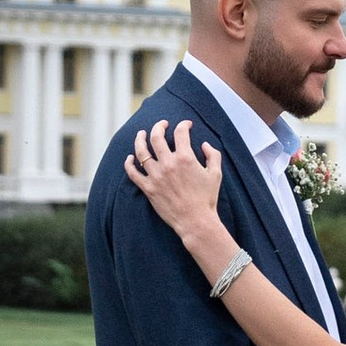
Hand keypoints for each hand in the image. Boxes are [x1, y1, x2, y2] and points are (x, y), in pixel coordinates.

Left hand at [125, 121, 231, 263]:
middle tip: (162, 124)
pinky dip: (129, 163)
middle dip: (159, 126)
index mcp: (185, 158)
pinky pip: (133, 173)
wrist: (195, 221)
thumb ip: (212, 155)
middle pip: (157, 137)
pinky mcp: (148, 188)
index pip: (181, 132)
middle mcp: (168, 164)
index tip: (186, 125)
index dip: (184, 124)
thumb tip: (203, 144)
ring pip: (141, 152)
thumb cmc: (207, 198)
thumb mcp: (215, 174)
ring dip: (140, 139)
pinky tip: (130, 158)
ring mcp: (156, 176)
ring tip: (141, 134)